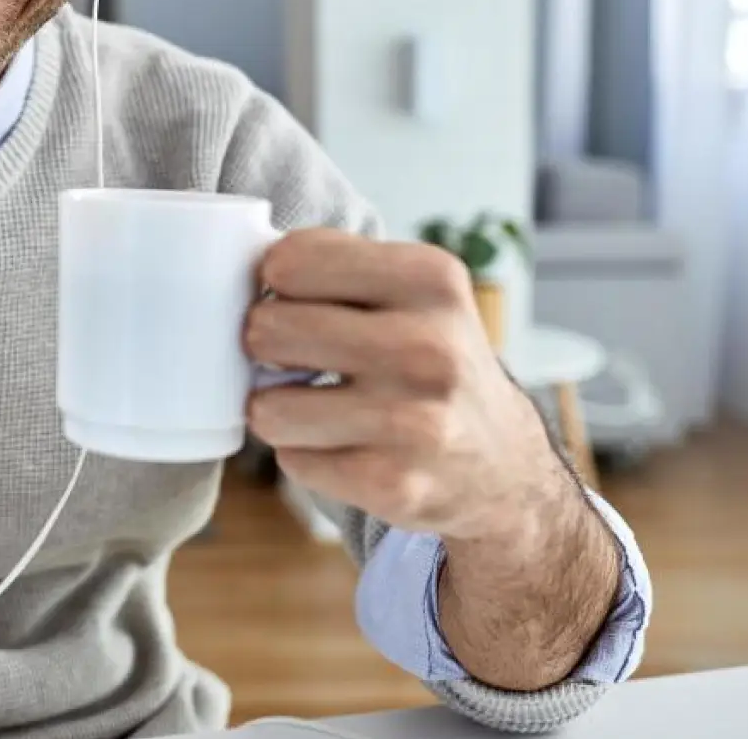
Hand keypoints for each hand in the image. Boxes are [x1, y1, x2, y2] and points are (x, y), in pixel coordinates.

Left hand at [243, 230, 572, 544]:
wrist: (503, 464)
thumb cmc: (431, 360)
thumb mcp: (414, 288)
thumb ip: (336, 262)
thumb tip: (244, 270)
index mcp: (431, 279)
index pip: (289, 261)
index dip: (277, 284)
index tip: (299, 300)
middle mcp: (430, 347)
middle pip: (267, 329)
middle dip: (266, 344)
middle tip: (294, 356)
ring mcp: (416, 421)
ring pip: (268, 407)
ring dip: (277, 408)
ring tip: (316, 406)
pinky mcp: (397, 486)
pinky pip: (293, 460)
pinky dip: (306, 454)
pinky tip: (345, 446)